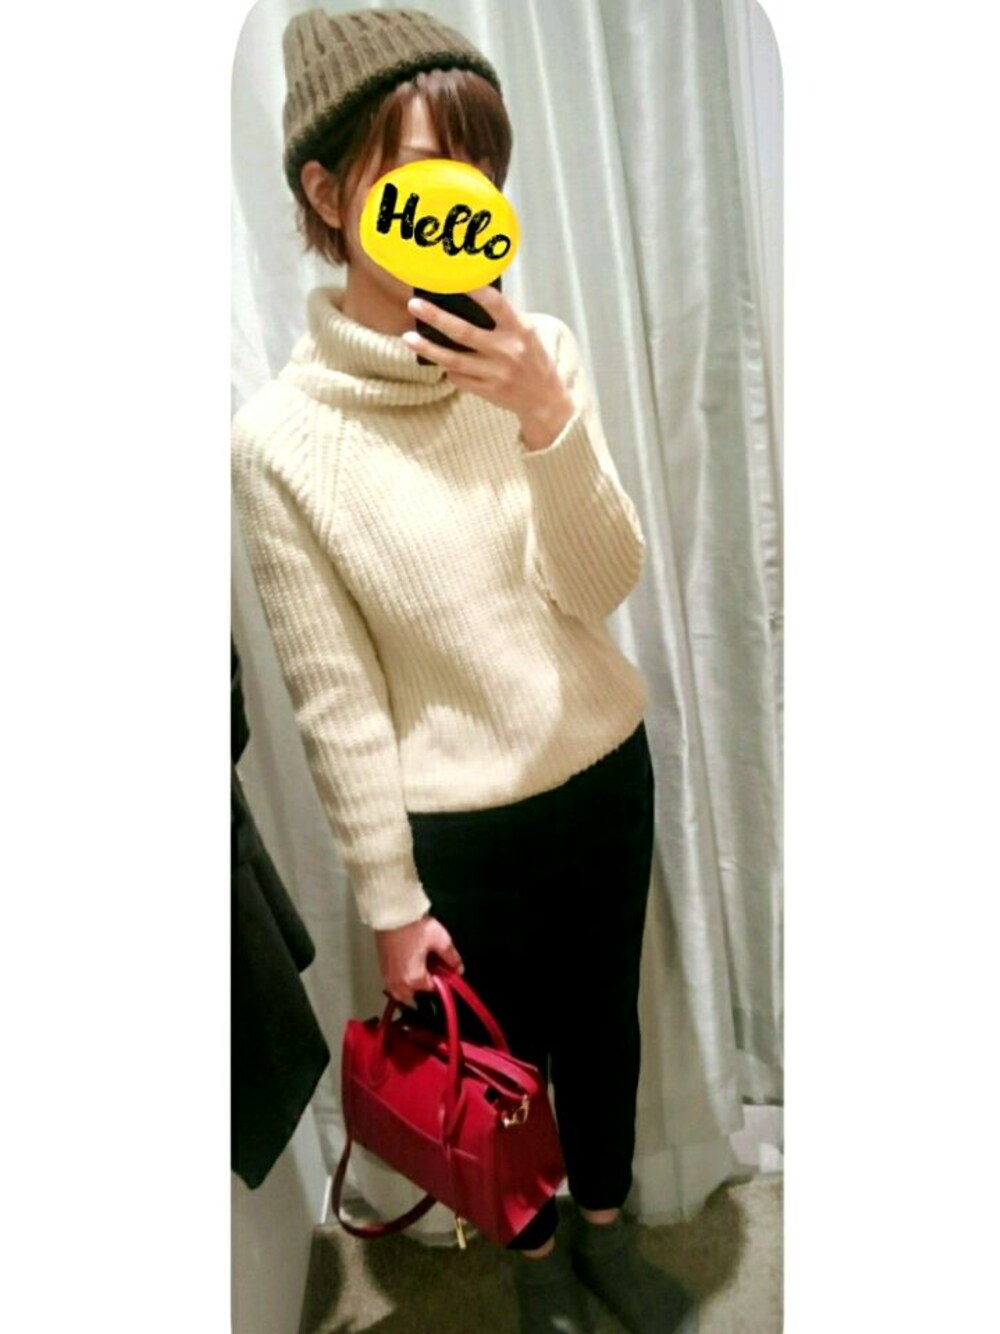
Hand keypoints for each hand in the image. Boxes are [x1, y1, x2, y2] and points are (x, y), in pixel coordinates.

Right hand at [374, 913, 463, 1007]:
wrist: (391, 913)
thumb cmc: (412, 926)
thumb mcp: (440, 940)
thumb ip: (451, 957)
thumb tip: (457, 968)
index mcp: (414, 979)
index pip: (433, 989)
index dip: (442, 979)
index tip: (445, 969)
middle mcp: (398, 982)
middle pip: (416, 994)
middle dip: (425, 984)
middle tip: (432, 967)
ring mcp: (388, 976)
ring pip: (402, 992)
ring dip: (411, 984)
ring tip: (420, 966)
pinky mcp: (382, 967)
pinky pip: (392, 982)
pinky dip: (401, 978)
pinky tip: (408, 963)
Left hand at [401, 286, 575, 448]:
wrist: (544, 399)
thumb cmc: (533, 359)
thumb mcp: (526, 333)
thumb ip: (502, 319)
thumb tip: (467, 299)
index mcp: (520, 330)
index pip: (495, 304)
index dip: (473, 289)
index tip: (451, 277)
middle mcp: (507, 351)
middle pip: (464, 333)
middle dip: (436, 318)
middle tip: (414, 305)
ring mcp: (496, 374)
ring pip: (454, 360)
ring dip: (428, 348)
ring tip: (408, 337)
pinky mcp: (488, 392)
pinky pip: (459, 378)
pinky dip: (446, 369)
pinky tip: (436, 359)